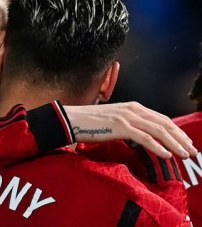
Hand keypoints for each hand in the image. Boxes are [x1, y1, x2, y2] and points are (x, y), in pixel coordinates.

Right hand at [64, 101, 196, 158]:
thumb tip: (140, 137)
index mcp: (132, 107)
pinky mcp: (120, 126)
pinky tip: (166, 155)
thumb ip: (128, 124)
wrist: (72, 119)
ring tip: (184, 154)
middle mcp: (133, 109)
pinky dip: (158, 147)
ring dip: (174, 143)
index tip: (185, 142)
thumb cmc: (90, 122)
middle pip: (164, 123)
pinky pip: (144, 138)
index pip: (161, 118)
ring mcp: (127, 117)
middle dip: (180, 137)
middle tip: (191, 149)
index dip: (176, 130)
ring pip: (158, 130)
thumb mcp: (113, 120)